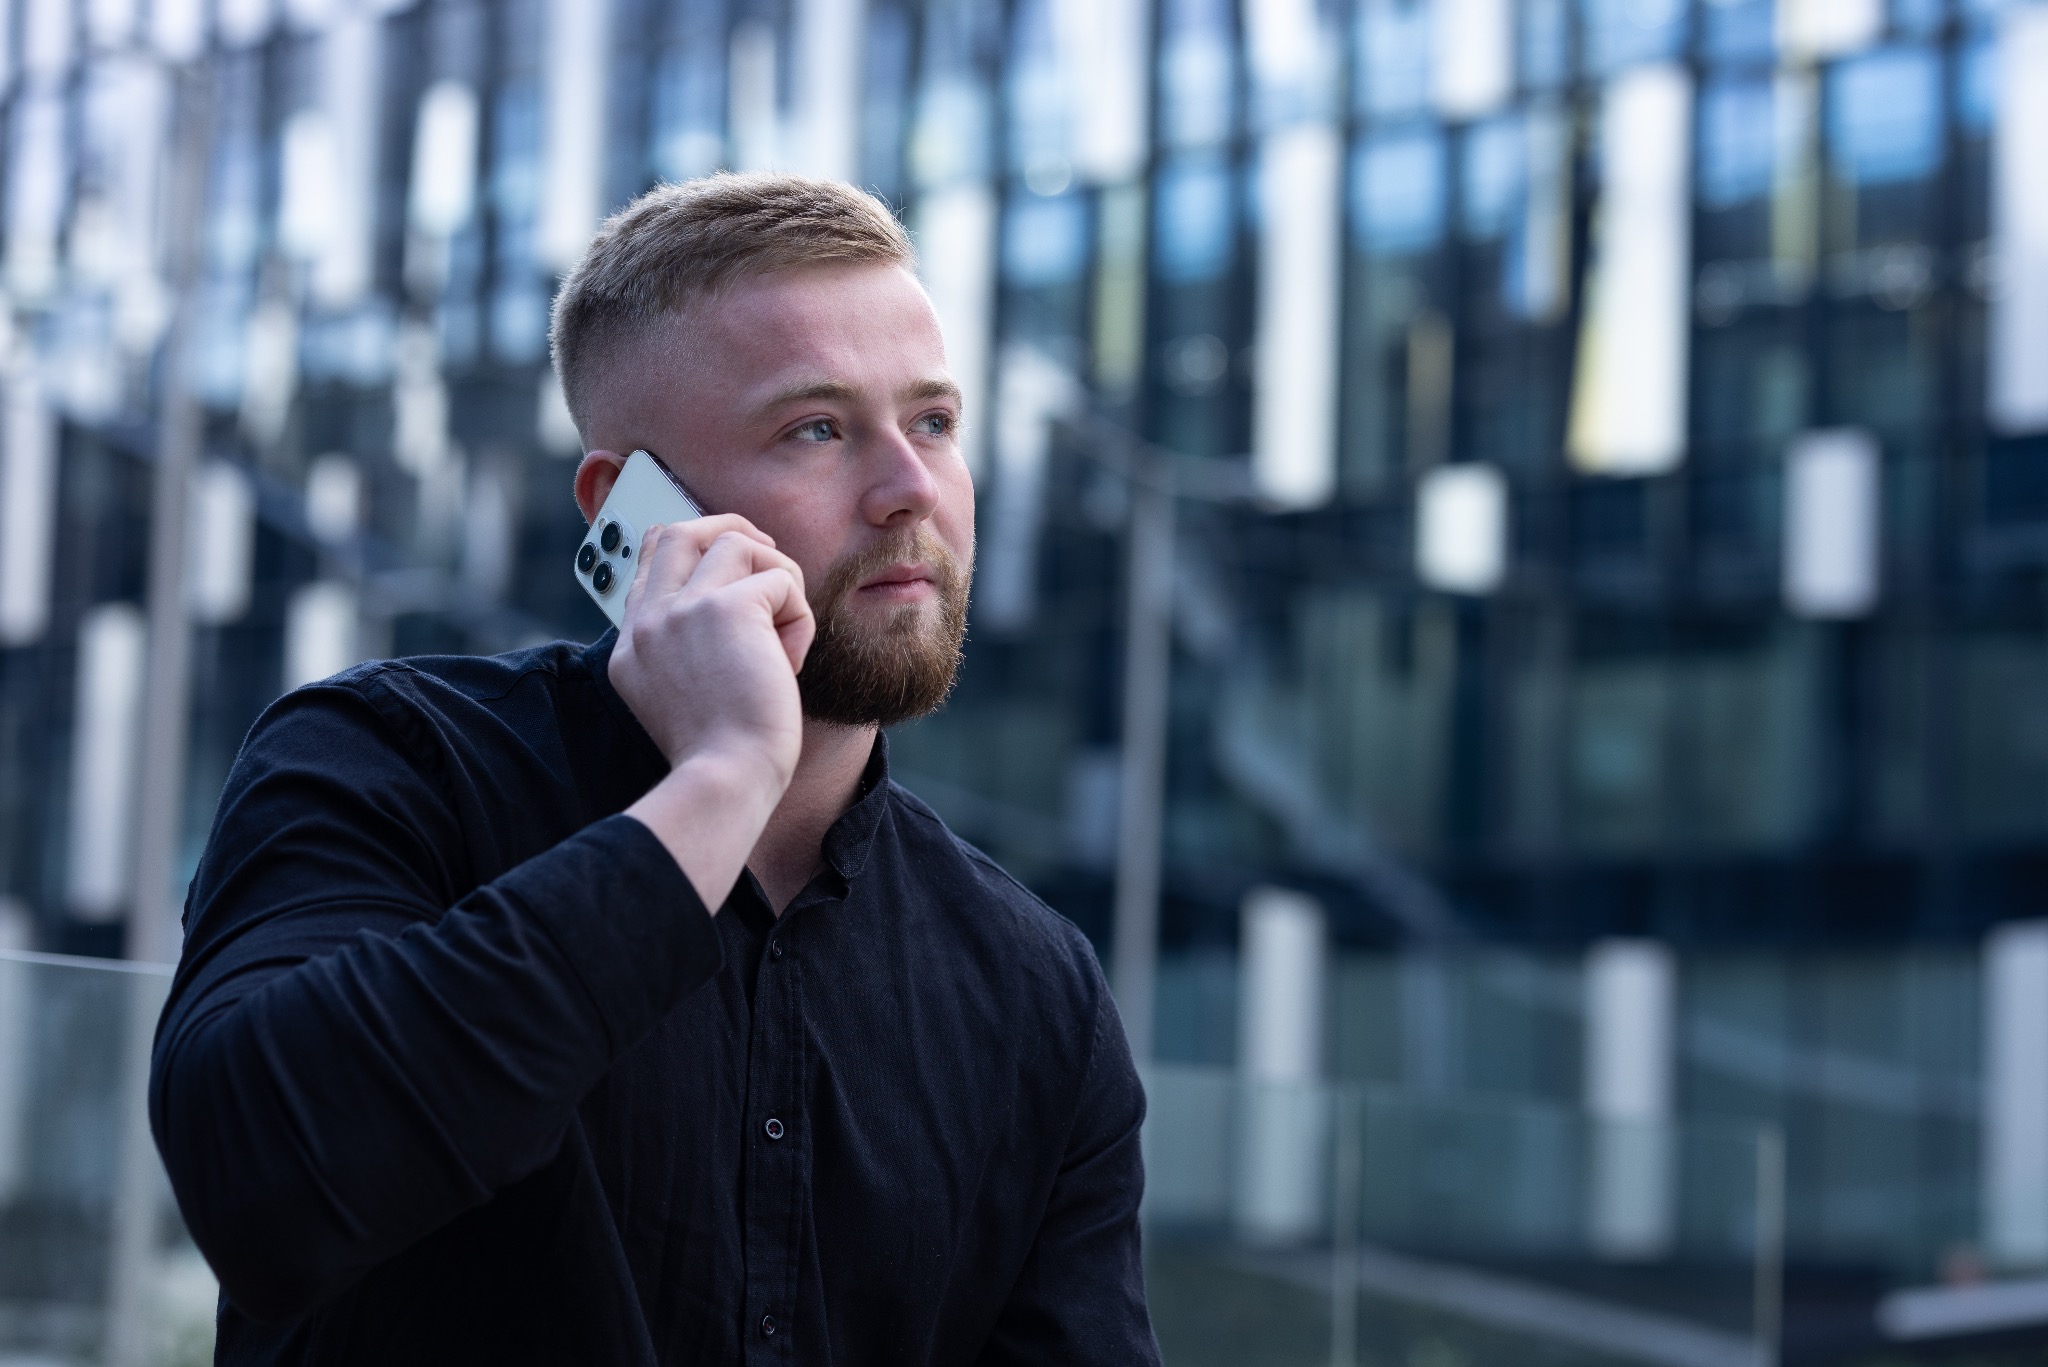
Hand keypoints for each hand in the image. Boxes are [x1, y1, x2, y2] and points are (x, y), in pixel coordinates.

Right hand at [609, 516, 813, 905]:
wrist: (726, 777)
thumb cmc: (720, 754)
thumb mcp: (683, 699)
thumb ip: (689, 652)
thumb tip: (741, 606)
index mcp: (633, 644)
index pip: (650, 562)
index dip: (693, 550)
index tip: (728, 567)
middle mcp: (649, 621)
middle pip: (681, 531)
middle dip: (730, 530)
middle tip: (767, 556)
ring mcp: (681, 610)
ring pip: (737, 543)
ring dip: (777, 579)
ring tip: (784, 633)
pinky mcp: (727, 609)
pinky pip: (781, 581)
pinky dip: (799, 618)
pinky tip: (791, 663)